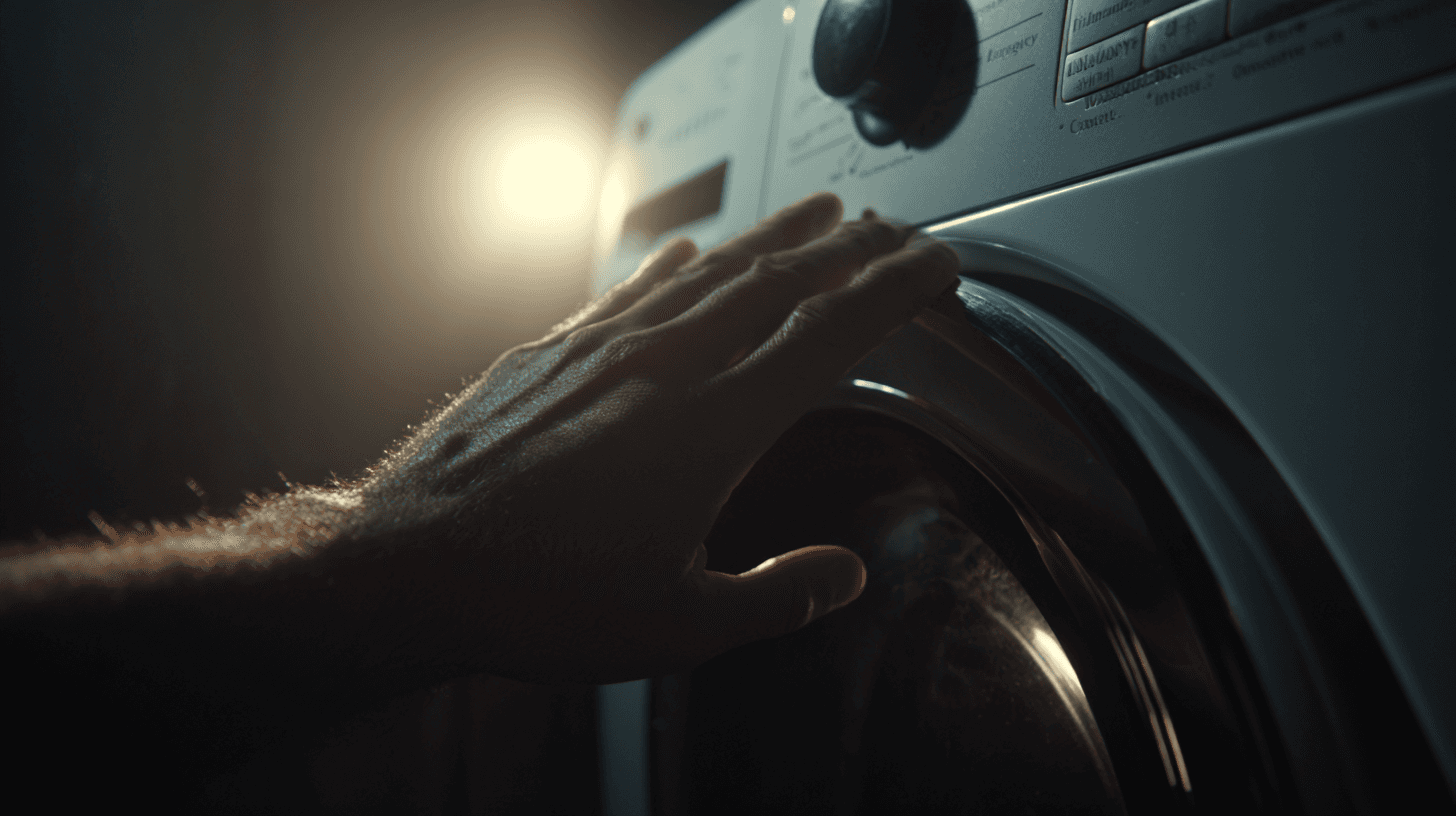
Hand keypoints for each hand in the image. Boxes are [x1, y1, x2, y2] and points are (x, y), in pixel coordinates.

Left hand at [348, 192, 960, 684]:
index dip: (891, 292)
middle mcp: (662, 369)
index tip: (934, 266)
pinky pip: (633, 288)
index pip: (827, 336)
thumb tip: (844, 574)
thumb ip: (775, 597)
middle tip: (893, 230)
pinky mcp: (551, 350)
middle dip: (848, 249)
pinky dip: (676, 263)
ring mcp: (602, 350)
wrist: (408, 565)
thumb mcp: (676, 628)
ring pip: (710, 272)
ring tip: (820, 214)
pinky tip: (693, 249)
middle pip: (778, 283)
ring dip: (774, 238)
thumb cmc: (537, 600)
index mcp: (710, 429)